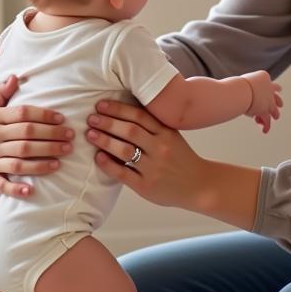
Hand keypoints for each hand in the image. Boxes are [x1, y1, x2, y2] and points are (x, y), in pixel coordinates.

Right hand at [0, 74, 73, 196]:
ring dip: (42, 162)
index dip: (45, 116)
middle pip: (26, 137)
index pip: (24, 114)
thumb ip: (0, 93)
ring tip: (60, 161)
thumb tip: (15, 76)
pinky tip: (32, 190)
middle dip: (51, 138)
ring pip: (19, 160)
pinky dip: (16, 188)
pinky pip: (2, 183)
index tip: (62, 119)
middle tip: (70, 140)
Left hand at [85, 99, 210, 209]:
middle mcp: (160, 148)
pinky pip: (123, 173)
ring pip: (125, 151)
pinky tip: (98, 157)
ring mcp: (153, 168)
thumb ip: (152, 126)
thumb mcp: (172, 137)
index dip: (118, 109)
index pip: (139, 116)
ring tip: (90, 134)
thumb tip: (122, 112)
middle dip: (108, 123)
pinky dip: (108, 164)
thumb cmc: (181, 159)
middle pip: (130, 131)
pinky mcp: (146, 186)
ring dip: (105, 141)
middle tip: (91, 118)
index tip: (101, 105)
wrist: (200, 186)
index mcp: (166, 133)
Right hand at [242, 71, 282, 133]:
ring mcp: (268, 101)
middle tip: (280, 105)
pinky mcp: (265, 111)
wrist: (241, 90)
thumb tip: (229, 90)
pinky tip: (264, 130)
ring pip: (275, 110)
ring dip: (275, 114)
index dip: (270, 88)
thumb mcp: (240, 80)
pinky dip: (266, 126)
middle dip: (278, 101)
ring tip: (275, 117)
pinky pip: (267, 121)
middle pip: (277, 97)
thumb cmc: (236, 84)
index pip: (269, 82)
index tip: (272, 90)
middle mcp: (269, 89)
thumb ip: (239, 86)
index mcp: (264, 77)